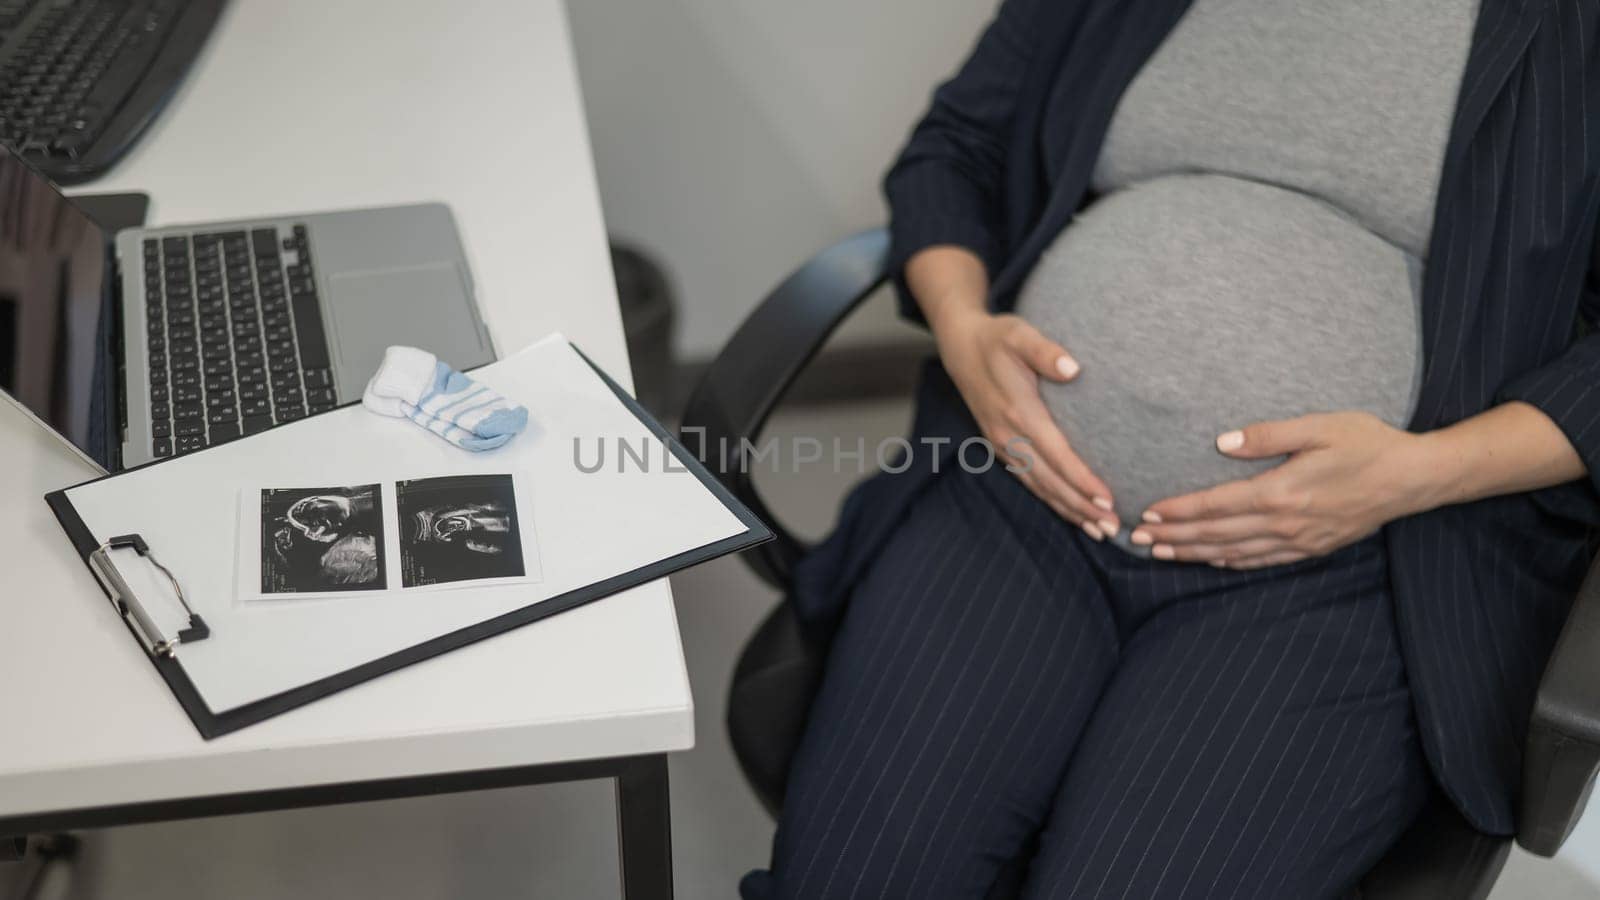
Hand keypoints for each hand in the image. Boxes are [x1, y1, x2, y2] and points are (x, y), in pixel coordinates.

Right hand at [932, 307, 1119, 537]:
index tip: (1108, 498)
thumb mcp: (1020, 334)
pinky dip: (1052, 500)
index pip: (1056, 454)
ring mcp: (1002, 443)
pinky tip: (1072, 512)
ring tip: (1099, 529)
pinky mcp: (1001, 446)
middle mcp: (1008, 434)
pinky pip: (1029, 481)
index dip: (1082, 479)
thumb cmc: (998, 338)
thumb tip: (1073, 368)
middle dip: (1081, 506)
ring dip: (1068, 510)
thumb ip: (1045, 351)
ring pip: (1039, 486)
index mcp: (1018, 411)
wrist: (961, 346)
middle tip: (1113, 526)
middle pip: (1049, 480)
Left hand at [1131, 412, 1434, 567]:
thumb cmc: (1367, 443)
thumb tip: (1221, 442)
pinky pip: (1262, 561)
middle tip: (1137, 539)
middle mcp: (1285, 523)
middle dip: (1173, 537)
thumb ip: (1267, 435)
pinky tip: (1212, 559)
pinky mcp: (1312, 548)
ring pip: (1234, 552)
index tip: (1147, 513)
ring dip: (1194, 554)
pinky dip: (1231, 562)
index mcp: (1281, 492)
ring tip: (1161, 553)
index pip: (1215, 506)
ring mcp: (1299, 541)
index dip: (1178, 511)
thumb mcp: (1318, 427)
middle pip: (1216, 535)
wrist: (1414, 479)